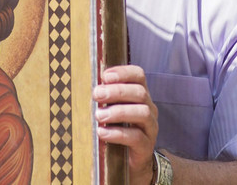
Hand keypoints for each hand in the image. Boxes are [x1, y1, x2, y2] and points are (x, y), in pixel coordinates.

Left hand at [94, 65, 157, 184]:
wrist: (131, 163)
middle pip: (139, 93)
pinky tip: (102, 133)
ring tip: (99, 116)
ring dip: (118, 112)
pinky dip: (117, 133)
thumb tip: (86, 86)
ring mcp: (150, 128)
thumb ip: (105, 98)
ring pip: (142, 113)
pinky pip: (136, 137)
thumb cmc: (117, 131)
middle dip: (117, 91)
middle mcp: (149, 109)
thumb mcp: (112, 111)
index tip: (104, 76)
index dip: (123, 72)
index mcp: (140, 96)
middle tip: (96, 95)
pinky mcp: (146, 146)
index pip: (139, 75)